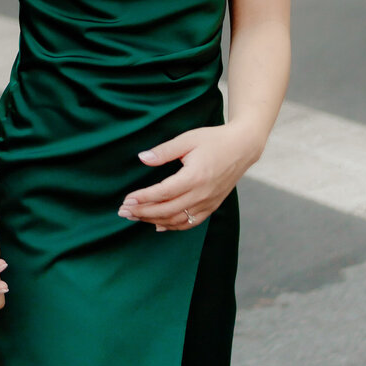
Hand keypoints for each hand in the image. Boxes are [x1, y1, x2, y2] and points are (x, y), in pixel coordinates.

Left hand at [118, 121, 261, 231]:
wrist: (242, 148)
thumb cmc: (213, 140)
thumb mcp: (187, 139)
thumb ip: (164, 151)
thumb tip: (142, 158)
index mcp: (195, 177)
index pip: (163, 193)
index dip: (143, 198)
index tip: (127, 200)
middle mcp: (202, 194)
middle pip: (167, 210)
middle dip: (143, 213)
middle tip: (123, 211)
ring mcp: (208, 203)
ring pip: (178, 220)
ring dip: (154, 221)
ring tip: (135, 217)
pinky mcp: (212, 206)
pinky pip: (191, 222)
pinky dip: (173, 226)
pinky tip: (158, 226)